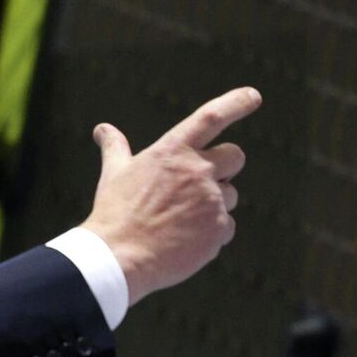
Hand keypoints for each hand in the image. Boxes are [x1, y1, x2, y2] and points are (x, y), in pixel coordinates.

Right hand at [79, 87, 259, 304]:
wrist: (117, 259)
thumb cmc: (113, 215)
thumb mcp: (114, 175)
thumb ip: (115, 148)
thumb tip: (102, 129)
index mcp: (172, 151)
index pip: (212, 117)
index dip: (236, 102)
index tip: (254, 97)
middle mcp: (198, 171)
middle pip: (235, 156)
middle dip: (225, 169)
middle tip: (199, 187)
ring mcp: (211, 200)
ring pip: (230, 196)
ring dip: (212, 207)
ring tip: (178, 224)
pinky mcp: (218, 229)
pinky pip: (227, 228)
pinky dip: (209, 236)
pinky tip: (183, 243)